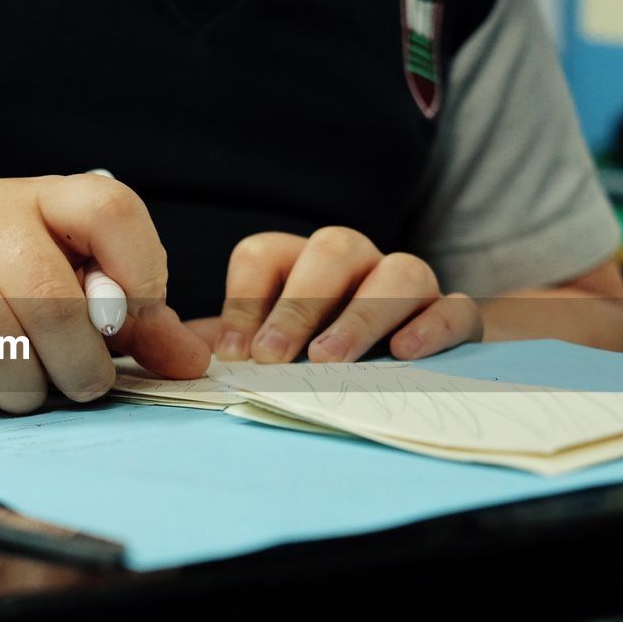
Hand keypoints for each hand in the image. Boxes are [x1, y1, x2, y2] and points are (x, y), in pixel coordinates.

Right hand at [0, 174, 209, 416]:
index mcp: (44, 197)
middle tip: (85, 383)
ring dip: (22, 388)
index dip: (139, 270)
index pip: (108, 210)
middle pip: (49, 297)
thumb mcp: (68, 267)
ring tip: (28, 390)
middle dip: (79, 361)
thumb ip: (133, 315)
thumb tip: (191, 362)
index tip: (131, 317)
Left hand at [207, 227, 482, 362]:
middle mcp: (354, 263)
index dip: (244, 299)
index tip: (230, 353)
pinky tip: (404, 353)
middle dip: (297, 305)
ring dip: (361, 315)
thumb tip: (168, 354)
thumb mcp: (257, 353)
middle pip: (332, 250)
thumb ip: (218, 349)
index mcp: (298, 264)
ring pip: (398, 272)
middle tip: (272, 358)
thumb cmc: (310, 358)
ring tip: (329, 360)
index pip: (265, 254)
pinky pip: (454, 308)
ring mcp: (408, 284)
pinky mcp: (451, 316)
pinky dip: (433, 327)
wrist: (399, 371)